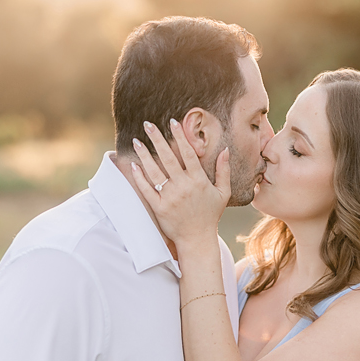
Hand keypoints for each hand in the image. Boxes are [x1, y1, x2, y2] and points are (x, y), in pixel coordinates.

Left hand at [130, 119, 230, 244]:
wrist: (197, 239)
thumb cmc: (211, 215)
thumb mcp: (223, 193)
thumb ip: (224, 171)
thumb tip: (225, 149)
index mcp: (198, 180)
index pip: (188, 153)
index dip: (180, 136)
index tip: (172, 122)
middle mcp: (183, 186)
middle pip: (168, 157)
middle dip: (157, 139)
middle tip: (148, 124)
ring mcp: (170, 197)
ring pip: (154, 171)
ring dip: (144, 155)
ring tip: (136, 141)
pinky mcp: (159, 207)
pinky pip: (147, 189)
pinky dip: (140, 177)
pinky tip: (134, 165)